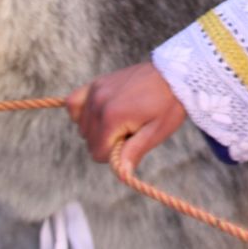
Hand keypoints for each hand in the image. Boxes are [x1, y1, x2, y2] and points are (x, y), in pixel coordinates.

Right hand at [65, 62, 187, 166]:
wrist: (173, 74)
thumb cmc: (167, 105)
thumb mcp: (156, 131)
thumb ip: (134, 152)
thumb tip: (121, 175)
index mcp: (113, 117)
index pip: (98, 152)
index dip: (116, 154)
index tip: (133, 141)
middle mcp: (98, 102)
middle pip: (89, 141)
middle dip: (108, 142)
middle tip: (131, 129)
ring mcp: (95, 90)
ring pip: (82, 126)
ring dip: (98, 129)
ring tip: (122, 119)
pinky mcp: (95, 83)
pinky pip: (74, 103)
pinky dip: (81, 113)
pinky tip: (99, 114)